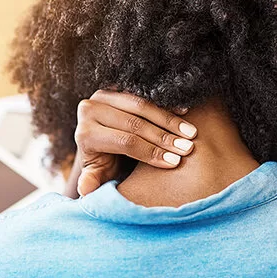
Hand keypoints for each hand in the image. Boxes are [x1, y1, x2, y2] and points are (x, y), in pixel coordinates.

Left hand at [66, 90, 197, 196]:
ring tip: (191, 133)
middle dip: (165, 137)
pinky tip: (184, 113)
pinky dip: (165, 105)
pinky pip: (145, 94)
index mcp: (86, 134)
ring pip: (142, 106)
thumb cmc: (102, 162)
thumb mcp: (97, 174)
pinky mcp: (116, 87)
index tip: (175, 162)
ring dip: (169, 120)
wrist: (99, 140)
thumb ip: (92, 181)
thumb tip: (85, 190)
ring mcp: (103, 95)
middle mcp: (90, 110)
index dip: (152, 152)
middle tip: (188, 148)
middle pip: (135, 123)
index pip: (125, 142)